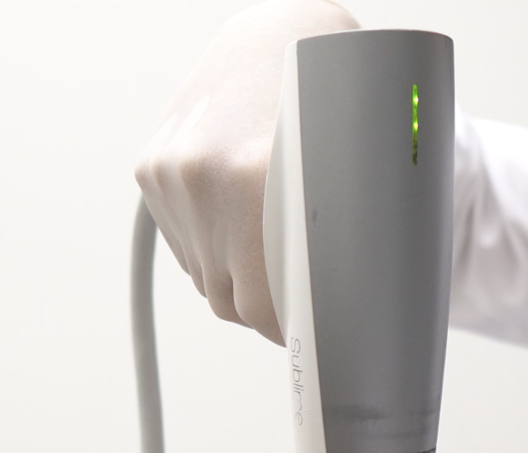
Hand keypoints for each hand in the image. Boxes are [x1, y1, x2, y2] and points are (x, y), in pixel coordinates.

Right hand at [135, 0, 358, 343]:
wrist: (276, 34)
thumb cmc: (335, 89)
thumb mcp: (376, 154)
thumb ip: (363, 230)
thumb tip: (370, 305)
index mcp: (258, 176)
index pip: (265, 306)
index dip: (294, 334)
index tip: (314, 343)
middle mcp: (202, 176)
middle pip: (234, 301)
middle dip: (275, 309)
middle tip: (309, 295)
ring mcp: (170, 174)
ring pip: (207, 280)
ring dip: (244, 281)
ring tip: (279, 244)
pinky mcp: (151, 173)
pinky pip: (186, 251)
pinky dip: (217, 253)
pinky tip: (246, 222)